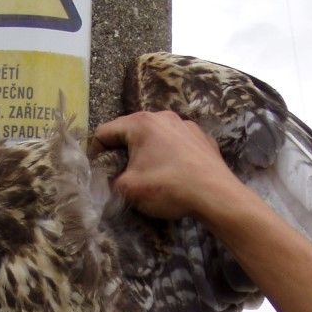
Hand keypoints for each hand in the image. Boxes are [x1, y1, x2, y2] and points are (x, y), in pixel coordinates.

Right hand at [90, 110, 237, 220]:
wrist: (216, 195)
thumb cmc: (168, 187)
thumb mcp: (129, 190)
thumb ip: (110, 182)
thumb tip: (109, 182)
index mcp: (141, 123)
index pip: (105, 132)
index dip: (95, 152)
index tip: (96, 170)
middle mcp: (163, 116)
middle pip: (131, 132)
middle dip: (122, 152)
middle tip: (120, 173)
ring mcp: (185, 125)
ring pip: (156, 137)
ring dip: (147, 153)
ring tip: (148, 174)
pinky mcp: (202, 138)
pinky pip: (177, 144)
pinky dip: (170, 156)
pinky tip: (174, 173)